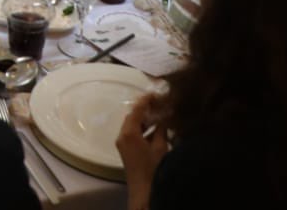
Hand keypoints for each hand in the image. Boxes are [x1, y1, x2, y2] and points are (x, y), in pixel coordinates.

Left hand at [116, 93, 168, 208]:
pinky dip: (143, 128)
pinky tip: (155, 128)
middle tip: (159, 103)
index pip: (136, 110)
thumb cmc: (153, 169)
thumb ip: (161, 129)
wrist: (144, 191)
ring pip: (133, 125)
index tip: (155, 94)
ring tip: (159, 113)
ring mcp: (122, 143)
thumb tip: (164, 117)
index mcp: (129, 133)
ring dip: (145, 119)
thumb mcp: (160, 147)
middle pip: (132, 116)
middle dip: (145, 109)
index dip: (146, 101)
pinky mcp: (126, 150)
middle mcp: (122, 136)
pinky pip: (133, 133)